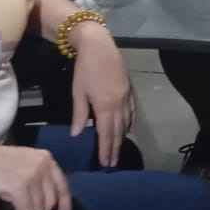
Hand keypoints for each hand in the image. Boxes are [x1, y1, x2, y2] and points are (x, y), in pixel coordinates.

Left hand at [68, 20, 134, 166]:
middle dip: (115, 148)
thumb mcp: (78, 92)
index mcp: (105, 106)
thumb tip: (77, 134)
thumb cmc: (84, 69)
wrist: (99, 46)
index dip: (106, 149)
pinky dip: (130, 122)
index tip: (106, 163)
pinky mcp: (129, 89)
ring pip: (126, 122)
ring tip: (118, 150)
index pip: (106, 133)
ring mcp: (126, 96)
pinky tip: (128, 128)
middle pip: (118, 131)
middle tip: (113, 163)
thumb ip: (79, 114)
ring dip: (122, 137)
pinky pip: (132, 111)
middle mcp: (119, 103)